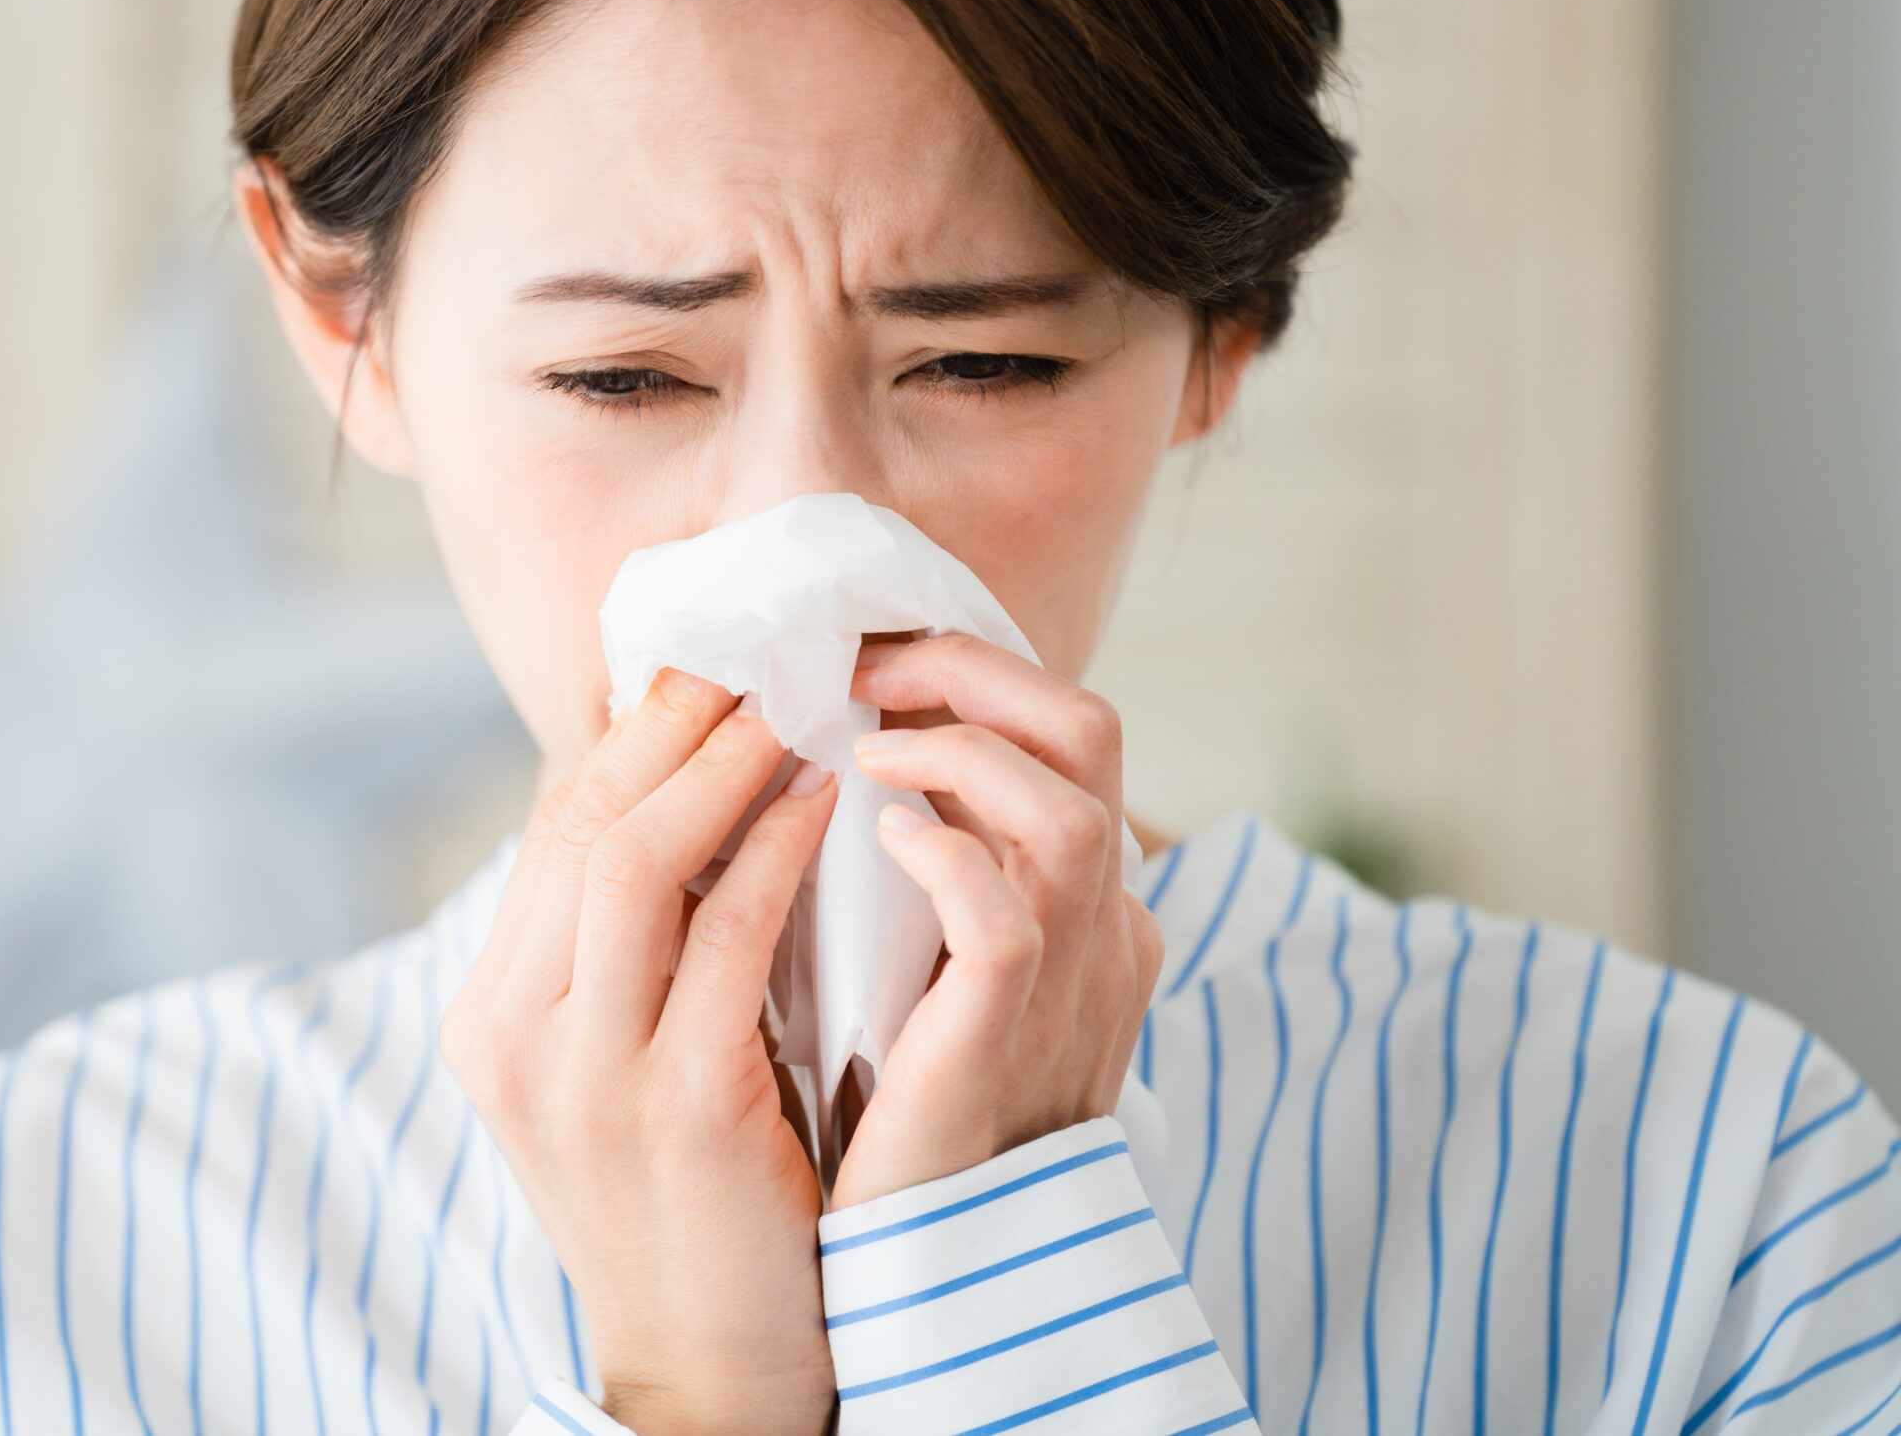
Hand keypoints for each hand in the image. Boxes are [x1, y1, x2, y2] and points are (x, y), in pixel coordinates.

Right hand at [441, 669, 840, 1435]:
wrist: (707, 1368)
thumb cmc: (682, 1198)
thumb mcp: (611, 1066)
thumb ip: (624, 950)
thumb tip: (681, 798)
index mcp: (490, 1020)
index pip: (548, 834)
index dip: (626, 738)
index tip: (699, 673)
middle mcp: (516, 1039)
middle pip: (580, 827)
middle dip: (669, 727)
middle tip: (750, 659)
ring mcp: (589, 1077)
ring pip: (637, 864)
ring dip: (723, 768)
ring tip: (792, 711)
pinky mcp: (681, 1111)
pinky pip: (729, 940)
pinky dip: (776, 853)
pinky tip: (825, 807)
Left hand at [830, 633, 1163, 1210]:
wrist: (928, 1259)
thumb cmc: (900, 1103)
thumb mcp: (920, 960)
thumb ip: (910, 869)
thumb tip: (818, 758)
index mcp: (1079, 899)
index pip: (1065, 730)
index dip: (972, 668)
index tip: (866, 654)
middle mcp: (1097, 924)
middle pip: (1089, 731)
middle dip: (970, 667)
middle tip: (862, 666)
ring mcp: (1066, 979)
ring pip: (1068, 805)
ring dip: (952, 749)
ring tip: (861, 750)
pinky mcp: (1007, 1036)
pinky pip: (1009, 913)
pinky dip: (943, 854)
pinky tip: (876, 841)